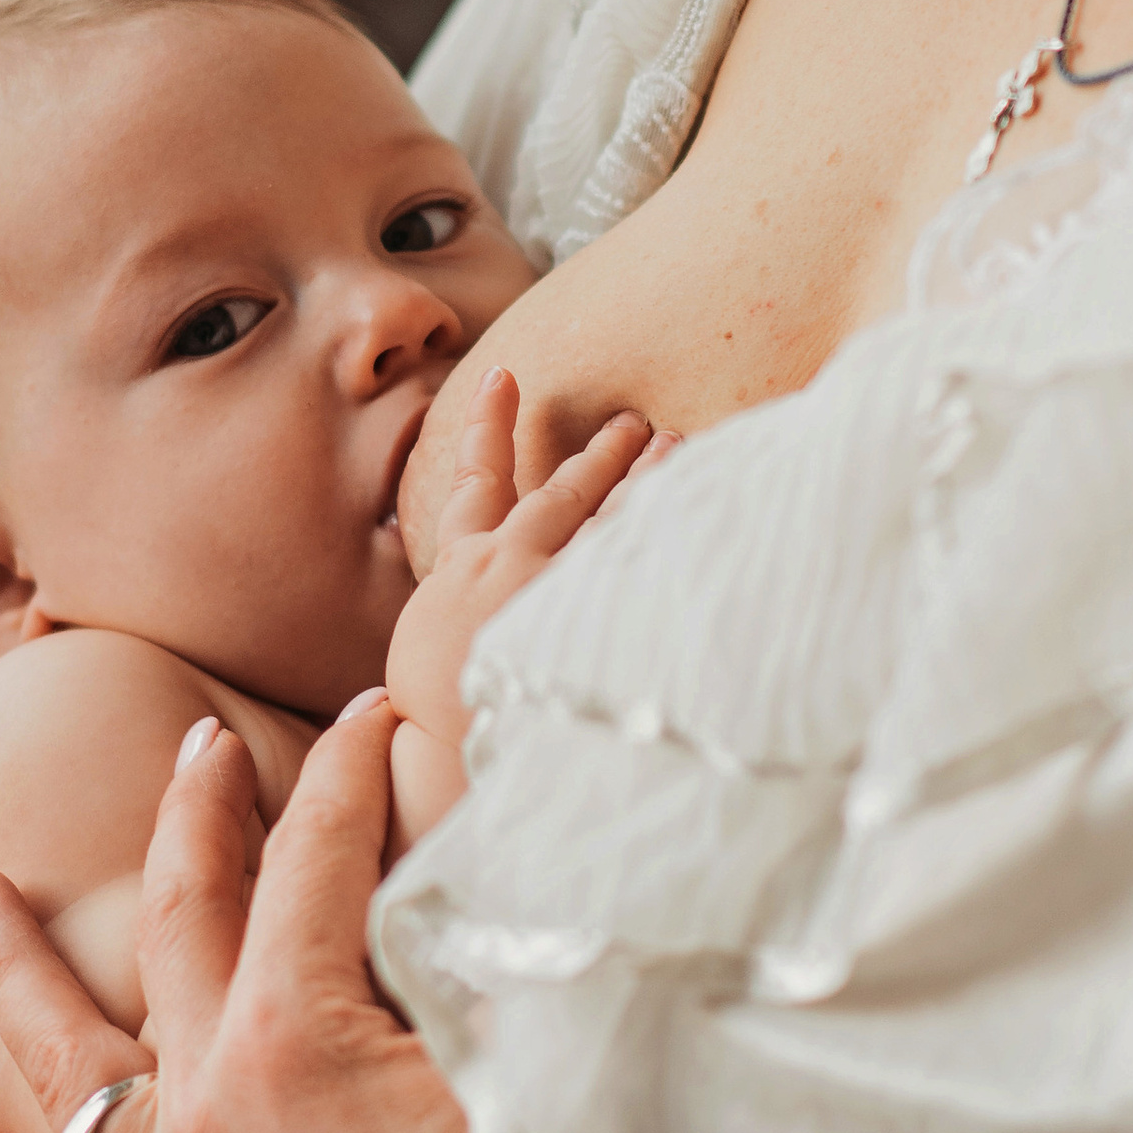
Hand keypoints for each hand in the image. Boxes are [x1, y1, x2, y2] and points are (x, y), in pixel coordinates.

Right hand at [386, 371, 672, 756]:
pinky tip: (709, 514)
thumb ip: (459, 627)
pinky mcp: (596, 611)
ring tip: (676, 445)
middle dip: (600, 454)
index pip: (476, 482)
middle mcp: (511, 561)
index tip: (501, 377)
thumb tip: (476, 634)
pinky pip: (644, 559)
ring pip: (612, 515)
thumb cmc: (430, 725)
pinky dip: (672, 534)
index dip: (488, 426)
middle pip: (564, 489)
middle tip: (634, 421)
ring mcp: (557, 583)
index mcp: (460, 570)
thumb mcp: (423, 663)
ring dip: (645, 479)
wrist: (448, 755)